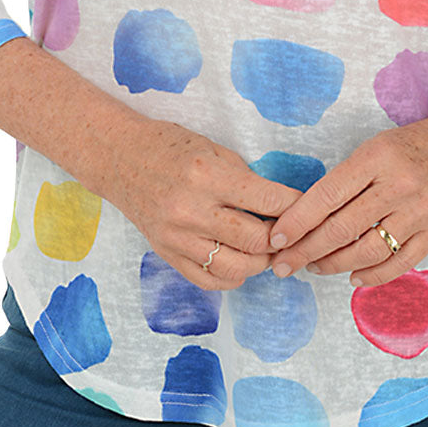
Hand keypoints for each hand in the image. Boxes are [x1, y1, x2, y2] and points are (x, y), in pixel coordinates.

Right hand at [107, 118, 303, 290]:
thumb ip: (245, 179)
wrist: (119, 158)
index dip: (295, 207)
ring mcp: (178, 237)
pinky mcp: (168, 254)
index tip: (307, 208)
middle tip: (290, 231)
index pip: (267, 201)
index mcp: (208, 176)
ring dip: (261, 261)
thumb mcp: (212, 148)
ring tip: (267, 248)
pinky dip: (233, 276)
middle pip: (256, 240)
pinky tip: (240, 261)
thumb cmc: (168, 146)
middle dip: (281, 238)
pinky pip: (209, 280)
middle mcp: (192, 209)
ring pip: (236, 267)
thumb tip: (281, 205)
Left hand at [265, 116, 427, 287]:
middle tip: (284, 264)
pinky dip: (372, 275)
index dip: (298, 220)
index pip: (327, 195)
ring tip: (315, 267)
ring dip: (334, 264)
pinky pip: (399, 263)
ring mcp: (420, 211)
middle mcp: (398, 185)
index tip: (276, 238)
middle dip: (306, 250)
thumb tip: (306, 216)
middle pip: (342, 228)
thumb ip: (348, 179)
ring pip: (367, 250)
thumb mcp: (377, 147)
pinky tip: (353, 276)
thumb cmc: (414, 145)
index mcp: (376, 157)